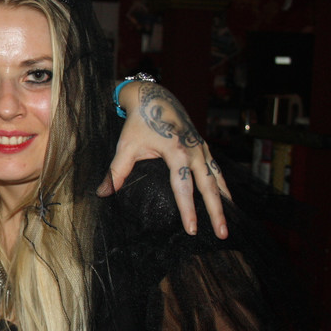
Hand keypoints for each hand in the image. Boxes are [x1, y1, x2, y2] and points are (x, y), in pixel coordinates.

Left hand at [99, 81, 230, 238]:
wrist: (154, 97)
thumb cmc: (139, 122)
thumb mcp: (126, 146)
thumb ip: (116, 171)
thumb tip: (102, 193)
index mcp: (176, 152)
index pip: (183, 187)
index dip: (188, 210)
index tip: (192, 229)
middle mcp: (194, 151)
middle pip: (209, 186)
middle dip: (216, 212)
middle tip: (223, 234)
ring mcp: (202, 148)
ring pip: (217, 179)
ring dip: (224, 201)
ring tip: (228, 224)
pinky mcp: (203, 147)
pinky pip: (217, 170)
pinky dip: (223, 186)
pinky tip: (227, 200)